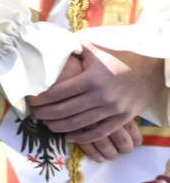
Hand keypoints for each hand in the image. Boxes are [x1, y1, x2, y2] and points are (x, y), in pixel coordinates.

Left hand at [28, 45, 162, 159]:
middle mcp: (101, 95)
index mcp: (91, 78)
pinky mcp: (123, 118)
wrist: (152, 68)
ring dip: (58, 126)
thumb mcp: (97, 50)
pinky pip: (99, 132)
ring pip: (78, 124)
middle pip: (64, 110)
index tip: (31, 101)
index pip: (58, 93)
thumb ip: (74, 49)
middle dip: (45, 114)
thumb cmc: (120, 57)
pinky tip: (68, 136)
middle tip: (35, 114)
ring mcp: (113, 109)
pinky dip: (82, 137)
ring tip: (47, 124)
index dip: (41, 99)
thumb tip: (53, 45)